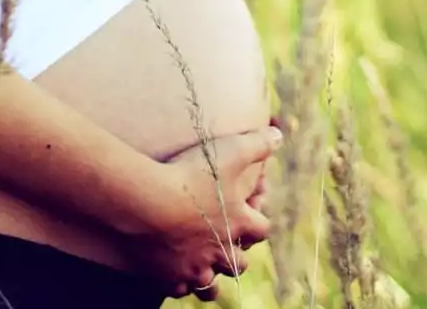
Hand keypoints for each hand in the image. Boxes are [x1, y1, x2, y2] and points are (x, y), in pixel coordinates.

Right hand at [126, 125, 280, 300]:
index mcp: (239, 224)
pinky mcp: (170, 278)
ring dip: (210, 277)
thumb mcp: (230, 151)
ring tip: (203, 268)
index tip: (251, 213)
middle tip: (225, 242)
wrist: (147, 204)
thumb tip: (279, 135)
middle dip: (236, 255)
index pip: (262, 229)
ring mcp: (195, 268)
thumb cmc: (190, 176)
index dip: (258, 221)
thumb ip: (257, 143)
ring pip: (210, 286)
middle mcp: (221, 252)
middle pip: (239, 264)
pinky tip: (173, 274)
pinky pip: (179, 290)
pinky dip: (179, 283)